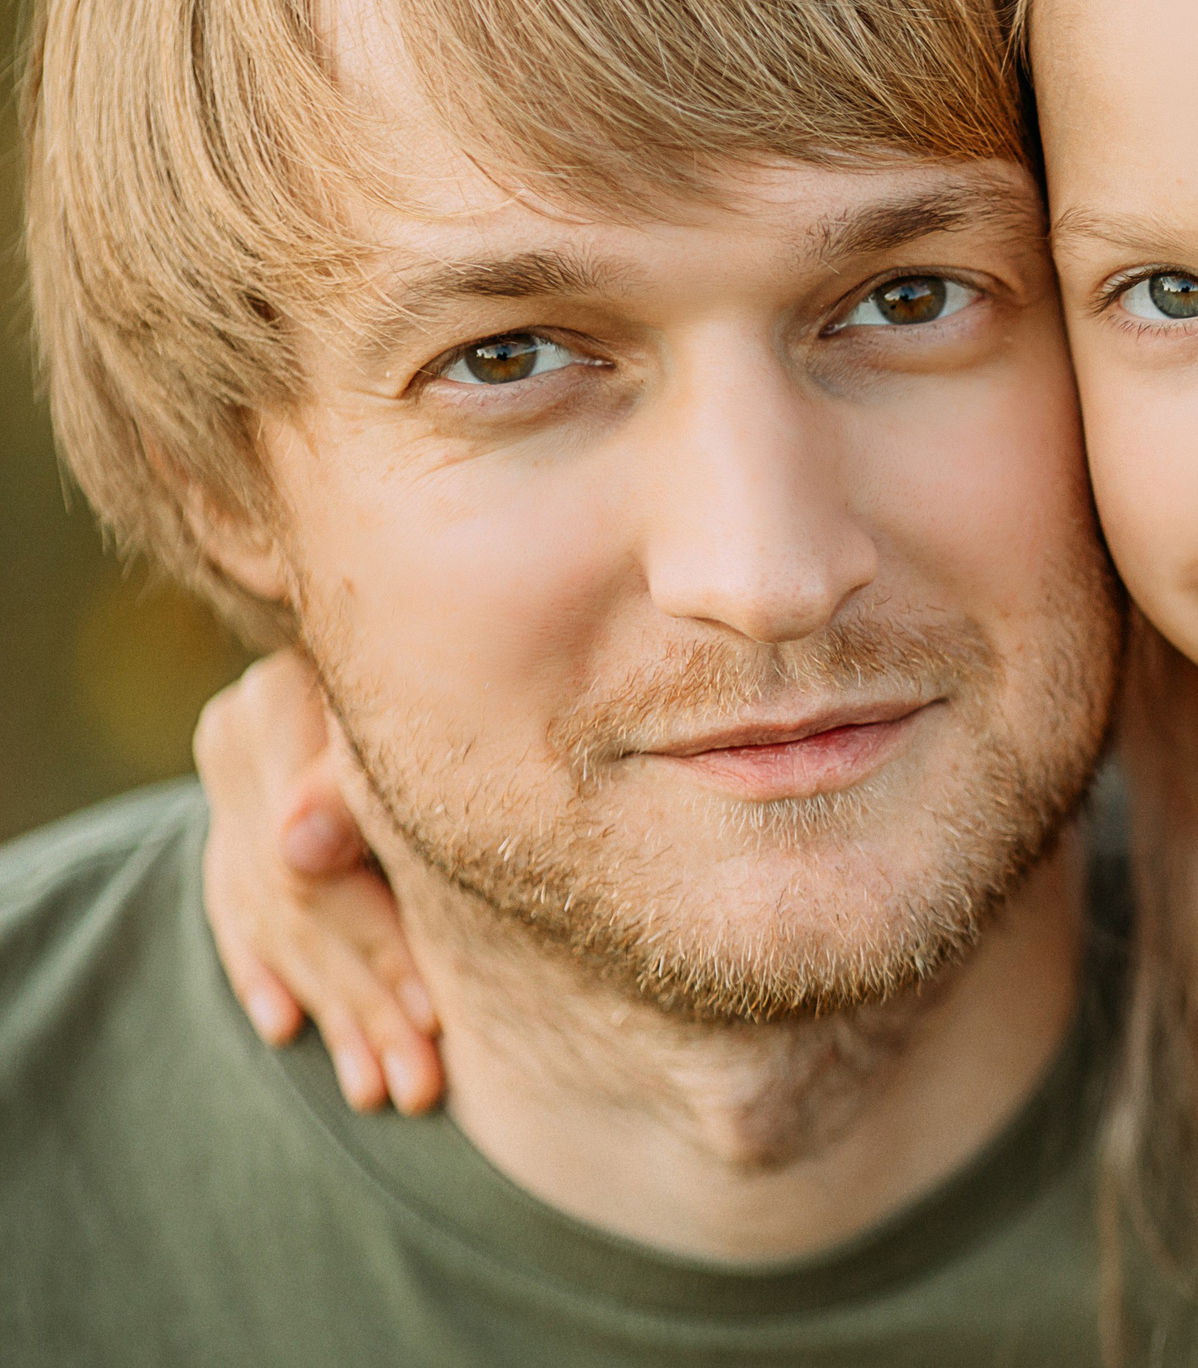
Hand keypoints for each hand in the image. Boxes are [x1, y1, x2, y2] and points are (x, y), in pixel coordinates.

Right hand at [197, 652, 445, 1114]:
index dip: (376, 945)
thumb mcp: (422, 733)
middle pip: (295, 902)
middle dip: (366, 1002)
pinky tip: (287, 1027)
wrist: (438, 609)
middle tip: (418, 1084)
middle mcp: (238, 733)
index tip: (435, 1017)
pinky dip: (264, 969)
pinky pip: (233, 906)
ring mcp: (226, 777)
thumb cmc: (472, 674)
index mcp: (282, 700)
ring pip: (275, 918)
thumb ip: (363, 786)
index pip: (308, 865)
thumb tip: (300, 848)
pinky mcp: (229, 808)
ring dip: (333, 1011)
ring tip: (385, 1088)